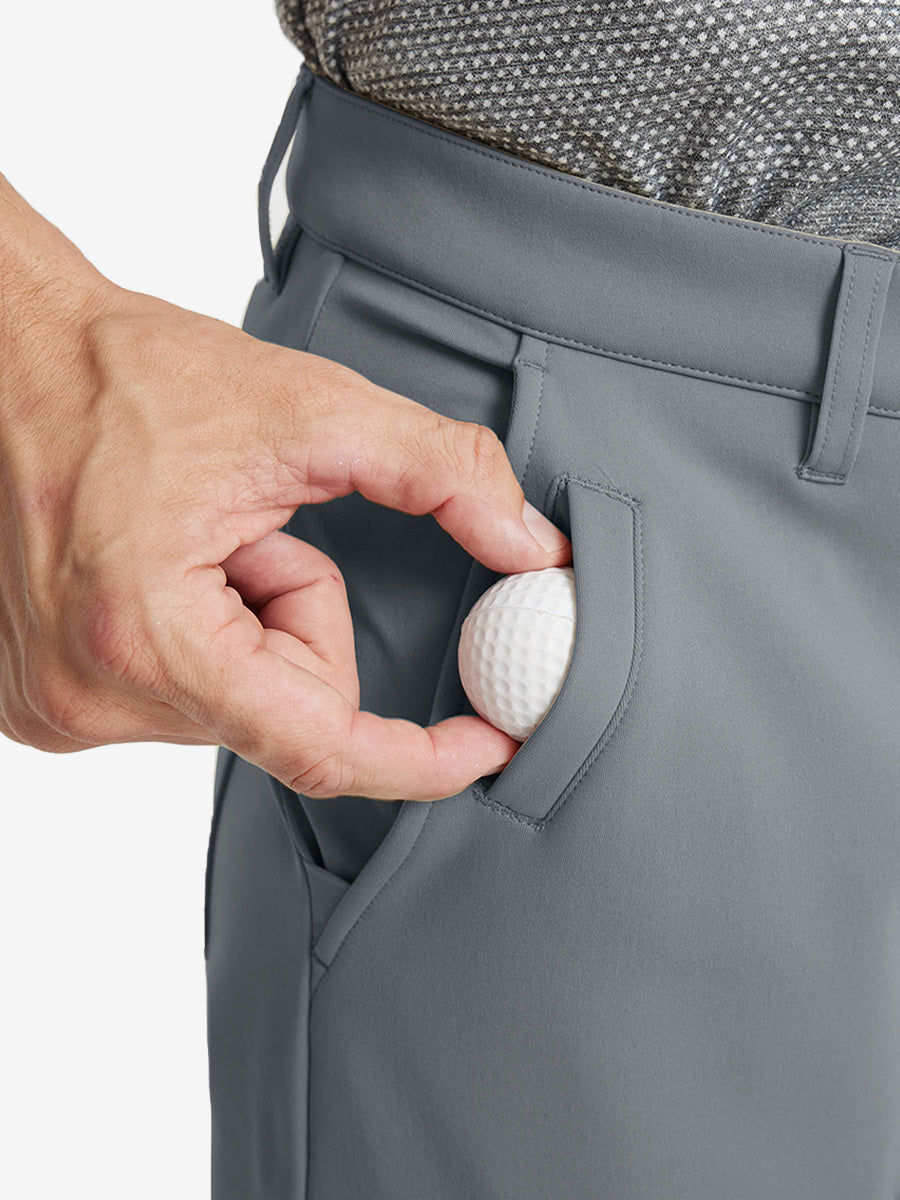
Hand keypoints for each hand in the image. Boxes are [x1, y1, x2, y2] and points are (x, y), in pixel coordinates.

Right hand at [0, 174, 570, 801]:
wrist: (16, 360)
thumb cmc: (132, 376)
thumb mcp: (310, 408)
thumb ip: (441, 473)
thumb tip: (531, 545)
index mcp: (145, 635)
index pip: (319, 747)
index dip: (420, 758)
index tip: (486, 745)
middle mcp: (90, 697)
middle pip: (289, 710)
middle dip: (300, 618)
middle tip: (249, 532)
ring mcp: (60, 707)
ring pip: (244, 705)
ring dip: (250, 624)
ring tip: (194, 540)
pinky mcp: (51, 701)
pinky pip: (191, 699)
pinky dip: (207, 638)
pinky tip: (164, 568)